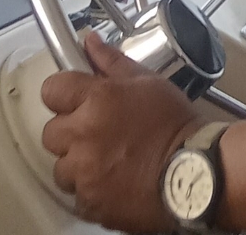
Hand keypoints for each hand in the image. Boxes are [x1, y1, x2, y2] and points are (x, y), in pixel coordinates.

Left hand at [42, 31, 199, 230]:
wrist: (194, 170)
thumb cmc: (174, 124)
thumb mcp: (147, 82)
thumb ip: (112, 62)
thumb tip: (90, 42)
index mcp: (97, 100)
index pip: (51, 90)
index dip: (63, 93)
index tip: (74, 99)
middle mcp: (84, 136)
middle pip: (51, 132)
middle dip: (69, 131)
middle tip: (95, 131)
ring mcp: (85, 173)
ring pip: (61, 168)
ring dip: (77, 163)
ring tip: (105, 160)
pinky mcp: (91, 203)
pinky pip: (77, 195)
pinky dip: (90, 190)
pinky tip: (112, 180)